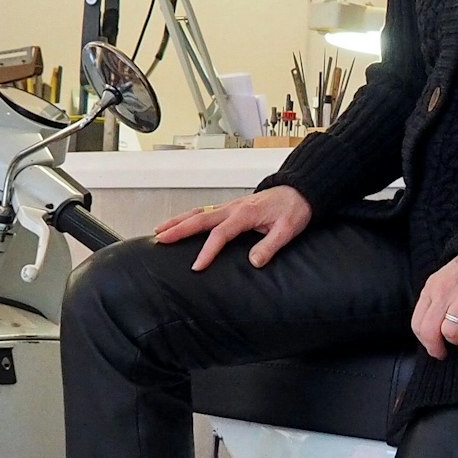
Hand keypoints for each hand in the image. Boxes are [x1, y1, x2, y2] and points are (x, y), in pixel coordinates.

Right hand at [153, 187, 312, 270]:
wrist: (298, 191)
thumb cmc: (293, 209)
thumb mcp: (288, 229)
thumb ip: (270, 245)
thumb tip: (254, 262)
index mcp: (246, 213)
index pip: (221, 233)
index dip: (208, 250)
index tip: (196, 266)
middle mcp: (234, 207)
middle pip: (200, 218)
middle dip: (178, 229)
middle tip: (160, 240)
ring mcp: (230, 206)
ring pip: (199, 212)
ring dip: (178, 221)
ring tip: (159, 231)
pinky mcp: (231, 207)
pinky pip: (205, 212)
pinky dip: (188, 217)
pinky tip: (179, 224)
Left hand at [411, 254, 457, 358]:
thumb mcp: (441, 280)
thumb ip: (432, 301)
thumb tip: (427, 329)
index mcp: (431, 288)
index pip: (417, 322)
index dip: (423, 341)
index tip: (432, 347)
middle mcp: (445, 292)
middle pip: (429, 330)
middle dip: (434, 348)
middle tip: (441, 354)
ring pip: (449, 331)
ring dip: (453, 342)